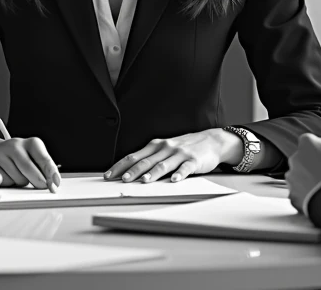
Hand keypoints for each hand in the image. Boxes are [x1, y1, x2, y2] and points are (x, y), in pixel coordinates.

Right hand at [0, 135, 60, 191]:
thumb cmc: (21, 159)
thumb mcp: (35, 159)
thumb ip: (44, 169)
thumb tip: (53, 184)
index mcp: (32, 143)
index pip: (43, 158)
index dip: (51, 172)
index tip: (56, 182)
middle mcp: (15, 144)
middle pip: (29, 169)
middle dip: (37, 181)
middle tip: (41, 186)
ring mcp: (1, 153)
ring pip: (17, 178)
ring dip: (20, 182)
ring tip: (17, 174)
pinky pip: (4, 181)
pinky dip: (8, 183)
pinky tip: (6, 175)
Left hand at [104, 129, 241, 182]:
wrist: (211, 140)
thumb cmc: (185, 147)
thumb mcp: (165, 148)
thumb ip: (151, 158)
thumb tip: (130, 171)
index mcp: (156, 145)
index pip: (134, 156)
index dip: (120, 165)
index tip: (109, 175)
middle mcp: (165, 148)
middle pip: (146, 161)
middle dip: (133, 170)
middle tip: (123, 180)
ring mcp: (179, 154)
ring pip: (163, 164)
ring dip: (153, 173)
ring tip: (144, 181)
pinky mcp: (193, 161)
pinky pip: (185, 168)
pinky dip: (179, 174)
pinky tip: (174, 180)